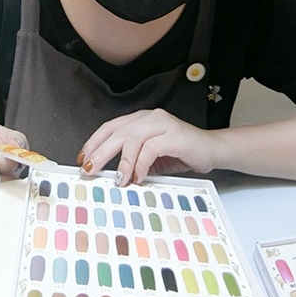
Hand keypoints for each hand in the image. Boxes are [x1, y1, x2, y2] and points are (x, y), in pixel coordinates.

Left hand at [78, 109, 221, 185]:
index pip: (111, 127)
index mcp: (141, 120)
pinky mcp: (174, 135)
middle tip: (90, 169)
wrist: (212, 150)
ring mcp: (163, 124)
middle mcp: (150, 118)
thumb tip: (109, 175)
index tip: (83, 158)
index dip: (94, 142)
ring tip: (119, 179)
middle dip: (100, 152)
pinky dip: (141, 164)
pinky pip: (151, 148)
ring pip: (132, 137)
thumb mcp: (150, 159)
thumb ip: (132, 161)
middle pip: (117, 132)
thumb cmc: (181, 153)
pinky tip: (139, 177)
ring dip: (122, 161)